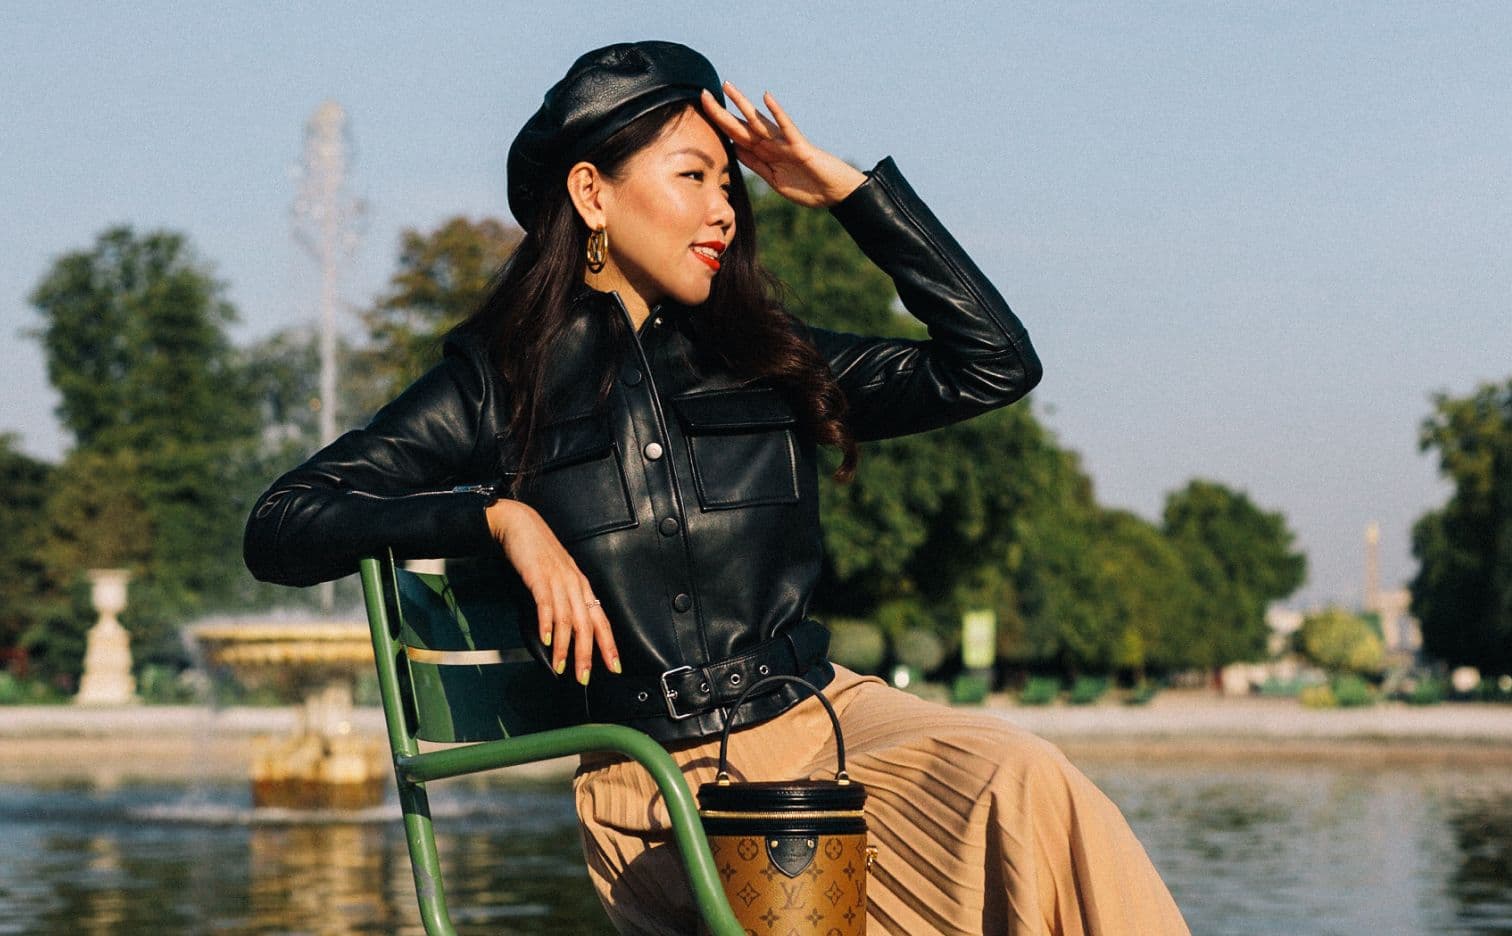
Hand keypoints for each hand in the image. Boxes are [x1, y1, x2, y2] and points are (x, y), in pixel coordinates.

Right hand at [485, 499, 619, 684]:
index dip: (609, 645)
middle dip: (587, 654)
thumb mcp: (557, 578)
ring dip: (564, 646)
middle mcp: (574, 584)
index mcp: (581, 587)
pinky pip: (546, 603)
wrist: (520, 525)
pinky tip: (546, 639)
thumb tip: (563, 632)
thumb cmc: (539, 553)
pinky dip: (547, 623)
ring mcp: (557, 579)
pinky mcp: (539, 575)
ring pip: (567, 619)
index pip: (601, 620)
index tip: (614, 666)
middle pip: (587, 625)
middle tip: (584, 677)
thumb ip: (562, 602)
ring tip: (561, 666)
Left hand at [700, 82, 866, 207]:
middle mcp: (772, 145)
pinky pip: (786, 128)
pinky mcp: (800, 147)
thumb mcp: (774, 179)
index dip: (718, 125)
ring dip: (742, 105)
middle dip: (721, 113)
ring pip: (759, 122)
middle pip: (741, 126)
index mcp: (764, 154)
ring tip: (727, 87)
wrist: (835, 193)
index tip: (700, 113)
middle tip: (703, 94)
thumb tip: (734, 149)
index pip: (736, 137)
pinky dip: (776, 113)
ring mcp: (785, 144)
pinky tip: (766, 98)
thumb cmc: (808, 187)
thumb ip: (755, 164)